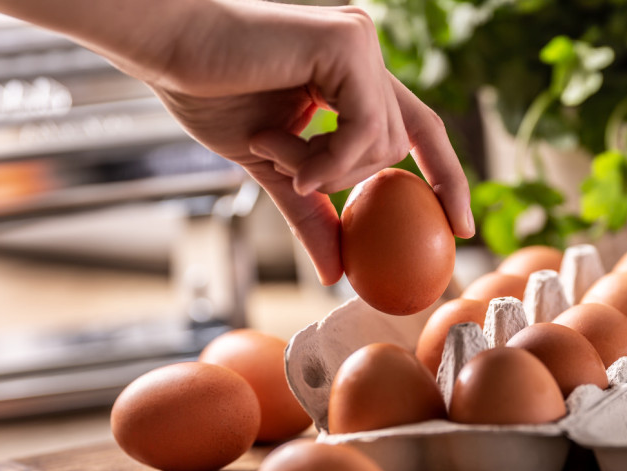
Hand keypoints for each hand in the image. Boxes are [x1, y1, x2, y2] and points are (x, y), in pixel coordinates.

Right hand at [143, 1, 473, 284]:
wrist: (167, 50)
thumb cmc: (209, 93)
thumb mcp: (275, 167)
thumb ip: (312, 211)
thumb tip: (335, 273)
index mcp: (355, 78)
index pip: (420, 130)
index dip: (446, 177)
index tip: (459, 229)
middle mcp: (366, 56)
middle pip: (399, 145)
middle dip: (344, 176)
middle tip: (290, 168)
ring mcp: (361, 44)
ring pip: (384, 142)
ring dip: (326, 167)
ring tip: (272, 146)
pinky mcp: (348, 42)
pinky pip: (366, 128)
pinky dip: (331, 157)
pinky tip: (285, 150)